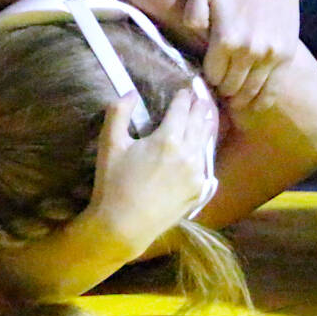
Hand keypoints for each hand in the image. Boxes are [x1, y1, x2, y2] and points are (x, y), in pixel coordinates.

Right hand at [87, 87, 219, 248]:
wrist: (123, 227)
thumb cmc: (113, 185)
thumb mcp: (110, 145)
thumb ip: (118, 113)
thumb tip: (129, 92)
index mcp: (168, 139)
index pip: (182, 108)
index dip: (184, 96)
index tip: (186, 88)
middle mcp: (188, 154)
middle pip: (199, 121)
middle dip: (199, 106)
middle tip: (201, 95)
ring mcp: (197, 174)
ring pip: (206, 141)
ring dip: (205, 124)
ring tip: (206, 114)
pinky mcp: (198, 191)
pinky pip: (206, 164)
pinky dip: (204, 150)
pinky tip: (202, 146)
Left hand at [179, 0, 300, 116]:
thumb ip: (191, 16)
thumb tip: (195, 40)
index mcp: (226, 40)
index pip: (212, 76)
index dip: (208, 77)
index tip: (208, 75)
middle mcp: (249, 52)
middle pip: (230, 88)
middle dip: (222, 89)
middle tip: (219, 87)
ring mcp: (270, 56)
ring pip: (250, 92)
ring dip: (239, 97)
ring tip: (233, 96)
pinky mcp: (285, 56)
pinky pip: (271, 89)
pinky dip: (260, 99)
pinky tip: (252, 101)